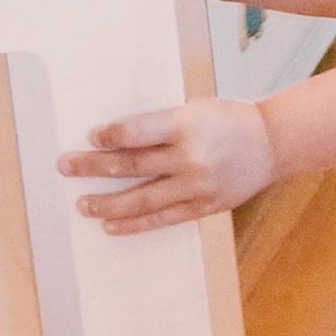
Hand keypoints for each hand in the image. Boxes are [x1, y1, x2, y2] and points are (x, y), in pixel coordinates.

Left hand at [58, 96, 274, 232]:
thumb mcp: (194, 110)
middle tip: (65, 166)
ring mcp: (196, 186)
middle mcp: (189, 157)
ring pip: (141, 198)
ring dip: (107, 202)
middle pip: (130, 164)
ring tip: (83, 204)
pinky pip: (162, 218)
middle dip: (93, 166)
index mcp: (185, 125)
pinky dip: (134, 223)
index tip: (90, 137)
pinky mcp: (203, 206)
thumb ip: (159, 126)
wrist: (270, 144)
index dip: (109, 136)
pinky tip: (110, 224)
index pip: (136, 132)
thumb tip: (115, 141)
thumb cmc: (227, 121)